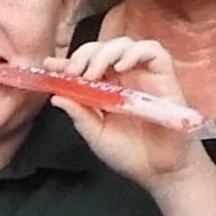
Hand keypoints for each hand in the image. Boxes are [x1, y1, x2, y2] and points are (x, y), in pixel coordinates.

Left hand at [53, 32, 208, 185]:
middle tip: (73, 72)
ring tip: (93, 74)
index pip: (84, 65)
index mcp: (106, 88)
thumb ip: (79, 115)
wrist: (161, 171)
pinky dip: (134, 52)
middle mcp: (124, 77)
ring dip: (104, 53)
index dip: (67, 61)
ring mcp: (144, 74)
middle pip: (102, 48)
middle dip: (84, 55)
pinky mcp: (165, 75)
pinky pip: (153, 50)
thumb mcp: (96, 135)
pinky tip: (121, 67)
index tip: (50, 65)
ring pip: (124, 44)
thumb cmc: (131, 154)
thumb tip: (56, 96)